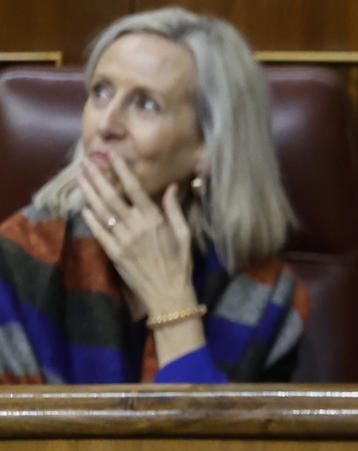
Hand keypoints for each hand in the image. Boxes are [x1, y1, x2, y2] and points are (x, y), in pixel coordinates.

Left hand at [78, 153, 194, 318]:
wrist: (169, 294)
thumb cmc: (180, 264)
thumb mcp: (184, 235)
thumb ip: (175, 210)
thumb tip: (172, 187)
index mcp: (154, 220)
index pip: (135, 189)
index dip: (121, 171)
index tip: (111, 155)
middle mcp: (136, 226)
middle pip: (112, 196)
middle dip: (97, 177)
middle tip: (86, 162)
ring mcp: (123, 239)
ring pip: (101, 211)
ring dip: (89, 193)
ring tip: (80, 178)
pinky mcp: (114, 253)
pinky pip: (99, 232)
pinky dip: (90, 218)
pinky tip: (83, 207)